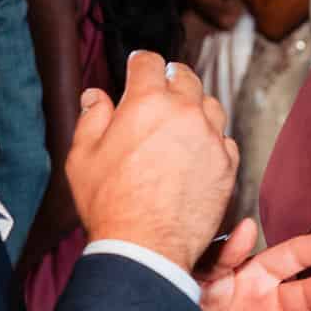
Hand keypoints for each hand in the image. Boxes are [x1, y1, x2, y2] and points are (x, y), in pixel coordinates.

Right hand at [67, 50, 235, 270]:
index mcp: (147, 102)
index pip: (150, 62)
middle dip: (172, 79)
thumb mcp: (83, 156)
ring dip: (196, 107)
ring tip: (181, 121)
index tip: (138, 68)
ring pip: (210, 106)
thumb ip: (92, 117)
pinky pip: (225, 140)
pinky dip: (212, 140)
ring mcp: (211, 139)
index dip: (140, 63)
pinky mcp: (227, 166)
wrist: (145, 248)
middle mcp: (185, 113)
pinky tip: (197, 151)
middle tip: (162, 89)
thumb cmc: (109, 203)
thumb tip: (96, 96)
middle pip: (186, 77)